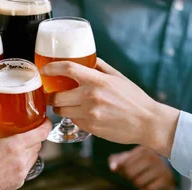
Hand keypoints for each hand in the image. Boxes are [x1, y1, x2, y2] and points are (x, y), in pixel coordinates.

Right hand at [0, 116, 50, 189]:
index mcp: (14, 146)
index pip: (42, 133)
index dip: (46, 124)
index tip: (45, 120)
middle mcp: (21, 160)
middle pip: (38, 144)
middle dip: (34, 137)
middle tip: (26, 131)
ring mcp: (22, 173)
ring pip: (34, 156)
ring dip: (29, 149)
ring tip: (17, 146)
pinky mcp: (19, 182)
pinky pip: (27, 168)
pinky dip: (23, 162)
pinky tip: (10, 160)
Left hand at [43, 58, 179, 156]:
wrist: (146, 122)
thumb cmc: (134, 99)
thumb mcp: (118, 77)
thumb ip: (100, 67)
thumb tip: (86, 58)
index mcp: (98, 80)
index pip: (68, 68)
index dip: (52, 68)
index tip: (44, 69)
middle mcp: (91, 97)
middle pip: (57, 96)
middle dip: (51, 96)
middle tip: (52, 94)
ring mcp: (90, 114)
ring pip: (62, 111)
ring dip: (60, 108)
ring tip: (66, 105)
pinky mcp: (91, 128)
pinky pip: (73, 120)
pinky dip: (73, 117)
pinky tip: (81, 114)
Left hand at [109, 146, 175, 189]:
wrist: (168, 170)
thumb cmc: (143, 163)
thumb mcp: (130, 159)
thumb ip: (117, 161)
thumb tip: (113, 168)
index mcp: (143, 150)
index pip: (124, 165)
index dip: (122, 171)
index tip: (126, 171)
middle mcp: (153, 157)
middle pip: (130, 174)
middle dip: (129, 178)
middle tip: (134, 177)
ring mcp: (161, 168)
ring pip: (138, 183)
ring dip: (137, 185)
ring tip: (142, 180)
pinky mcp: (166, 179)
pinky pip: (148, 189)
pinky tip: (146, 188)